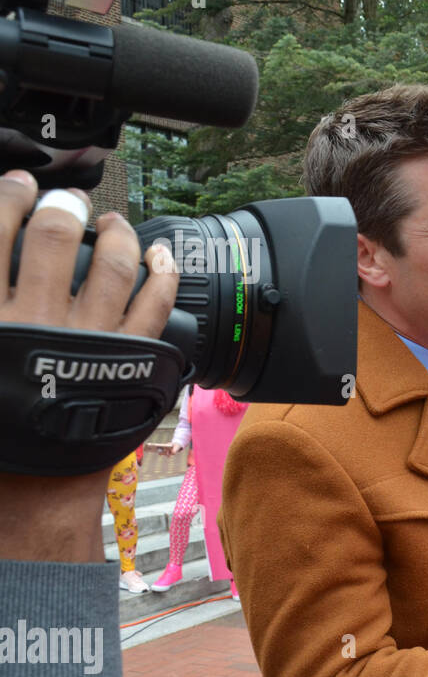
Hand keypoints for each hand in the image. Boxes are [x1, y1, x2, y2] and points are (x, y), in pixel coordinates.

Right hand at [0, 173, 178, 562]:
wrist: (28, 491)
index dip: (6, 198)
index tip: (16, 185)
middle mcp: (37, 318)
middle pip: (54, 237)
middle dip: (61, 207)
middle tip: (65, 201)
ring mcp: (90, 337)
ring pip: (113, 263)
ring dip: (116, 232)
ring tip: (112, 223)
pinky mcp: (130, 358)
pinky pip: (157, 303)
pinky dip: (162, 273)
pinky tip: (161, 257)